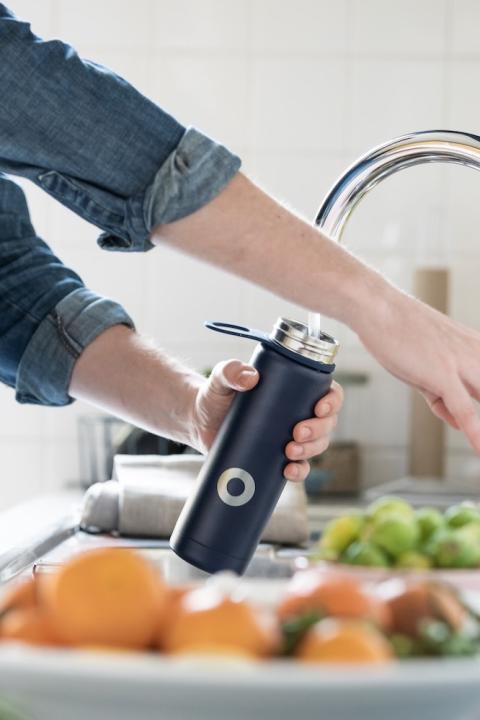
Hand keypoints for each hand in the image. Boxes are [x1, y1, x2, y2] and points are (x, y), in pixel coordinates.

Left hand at [191, 359, 343, 481]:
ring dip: (311, 450)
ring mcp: (291, 437)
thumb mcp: (221, 378)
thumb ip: (230, 371)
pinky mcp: (278, 458)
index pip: (329, 392)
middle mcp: (299, 413)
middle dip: (318, 430)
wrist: (199, 422)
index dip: (332, 401)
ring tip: (289, 451)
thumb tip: (249, 377)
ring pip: (318, 446)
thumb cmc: (216, 394)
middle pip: (327, 423)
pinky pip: (299, 468)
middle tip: (296, 433)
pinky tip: (288, 471)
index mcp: (296, 389)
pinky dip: (299, 472)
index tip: (319, 408)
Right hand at [354, 285, 479, 452]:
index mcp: (476, 348)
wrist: (378, 307)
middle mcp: (477, 354)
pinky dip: (475, 434)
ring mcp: (462, 363)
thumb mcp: (426, 364)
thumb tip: (459, 419)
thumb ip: (444, 394)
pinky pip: (466, 411)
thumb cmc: (397, 330)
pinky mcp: (444, 374)